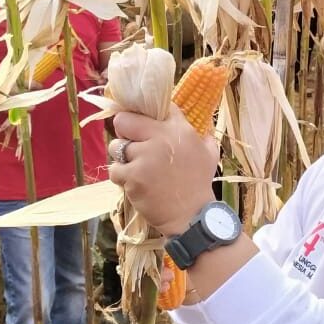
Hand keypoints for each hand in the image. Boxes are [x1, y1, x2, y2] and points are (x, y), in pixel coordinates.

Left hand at [107, 109, 218, 236]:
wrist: (192, 216)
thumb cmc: (199, 184)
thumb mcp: (208, 153)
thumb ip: (201, 135)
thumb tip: (199, 121)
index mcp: (179, 129)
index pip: (156, 107)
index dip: (145, 114)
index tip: (143, 123)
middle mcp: (160, 138)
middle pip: (124, 121)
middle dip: (124, 131)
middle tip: (131, 143)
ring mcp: (144, 157)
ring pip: (116, 147)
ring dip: (122, 157)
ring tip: (134, 167)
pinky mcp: (132, 177)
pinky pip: (115, 170)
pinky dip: (121, 176)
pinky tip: (133, 183)